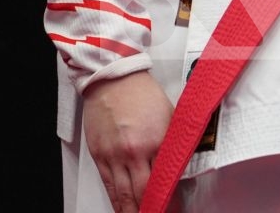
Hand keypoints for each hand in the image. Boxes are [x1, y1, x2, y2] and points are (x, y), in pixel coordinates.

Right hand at [83, 71, 173, 212]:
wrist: (114, 80)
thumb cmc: (142, 94)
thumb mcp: (170, 116)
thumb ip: (173, 142)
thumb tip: (179, 162)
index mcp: (157, 140)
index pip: (165, 178)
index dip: (169, 197)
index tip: (173, 206)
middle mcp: (135, 151)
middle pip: (142, 191)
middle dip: (150, 209)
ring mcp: (115, 155)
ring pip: (123, 193)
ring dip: (131, 210)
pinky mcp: (99, 155)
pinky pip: (108, 184)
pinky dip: (115, 200)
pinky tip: (121, 208)